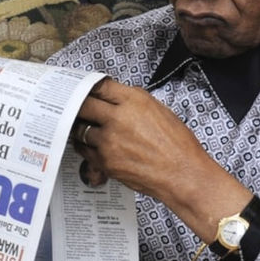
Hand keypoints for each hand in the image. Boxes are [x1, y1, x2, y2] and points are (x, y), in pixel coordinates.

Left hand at [72, 78, 250, 240]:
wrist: (182, 174)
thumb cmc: (177, 144)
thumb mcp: (159, 110)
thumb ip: (133, 102)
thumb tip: (114, 99)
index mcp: (134, 100)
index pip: (99, 85)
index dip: (89, 87)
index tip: (85, 89)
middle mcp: (118, 118)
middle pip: (83, 105)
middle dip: (79, 105)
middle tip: (77, 107)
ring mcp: (109, 141)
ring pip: (80, 129)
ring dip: (81, 128)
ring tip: (86, 128)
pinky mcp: (105, 161)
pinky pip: (84, 150)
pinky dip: (86, 146)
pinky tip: (92, 145)